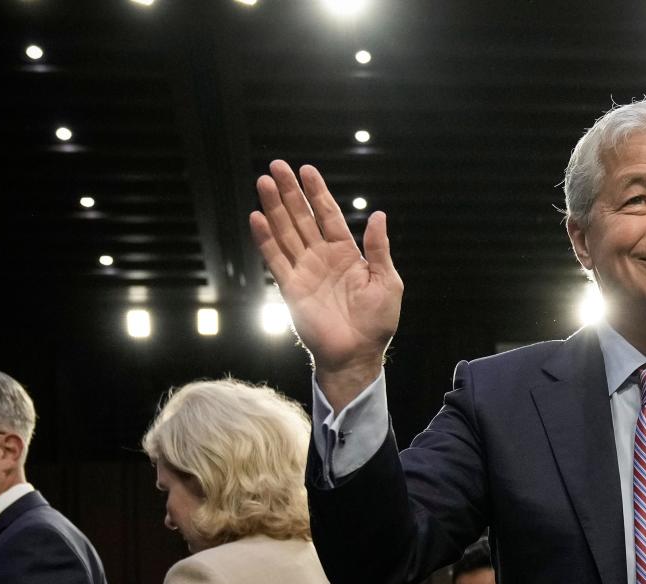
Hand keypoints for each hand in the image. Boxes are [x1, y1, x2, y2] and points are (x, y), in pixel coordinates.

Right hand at [249, 161, 402, 407]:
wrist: (358, 354)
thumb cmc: (377, 322)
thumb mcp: (387, 281)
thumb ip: (378, 249)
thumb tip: (378, 215)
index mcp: (347, 253)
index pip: (328, 215)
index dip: (317, 192)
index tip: (307, 170)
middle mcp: (322, 257)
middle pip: (302, 217)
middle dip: (290, 192)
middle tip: (276, 166)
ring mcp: (305, 271)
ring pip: (286, 232)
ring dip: (274, 208)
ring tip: (264, 183)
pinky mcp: (291, 288)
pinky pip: (276, 259)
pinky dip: (266, 239)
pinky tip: (258, 218)